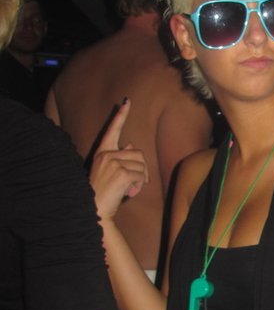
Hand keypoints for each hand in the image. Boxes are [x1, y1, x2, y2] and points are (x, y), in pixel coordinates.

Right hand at [89, 99, 148, 218]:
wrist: (95, 208)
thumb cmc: (103, 191)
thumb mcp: (109, 171)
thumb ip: (120, 157)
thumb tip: (132, 145)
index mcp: (102, 152)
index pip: (113, 129)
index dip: (121, 115)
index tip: (127, 101)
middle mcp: (106, 154)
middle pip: (138, 153)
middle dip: (142, 169)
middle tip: (137, 183)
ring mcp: (113, 163)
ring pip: (142, 165)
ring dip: (141, 179)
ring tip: (130, 188)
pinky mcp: (121, 173)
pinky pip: (141, 176)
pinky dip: (139, 185)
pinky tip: (129, 192)